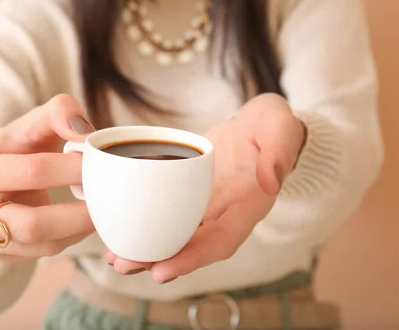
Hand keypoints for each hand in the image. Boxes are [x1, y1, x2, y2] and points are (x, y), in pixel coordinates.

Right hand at [0, 94, 95, 265]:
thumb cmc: (15, 150)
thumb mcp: (29, 125)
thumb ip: (59, 113)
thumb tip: (86, 135)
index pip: (31, 172)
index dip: (71, 169)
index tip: (99, 164)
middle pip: (32, 223)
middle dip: (78, 213)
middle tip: (108, 198)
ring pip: (41, 245)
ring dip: (79, 230)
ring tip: (102, 211)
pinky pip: (43, 255)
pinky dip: (71, 239)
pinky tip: (84, 222)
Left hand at [107, 93, 305, 281]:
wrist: (261, 125)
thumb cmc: (274, 126)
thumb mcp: (281, 128)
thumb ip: (279, 151)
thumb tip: (271, 181)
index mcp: (249, 206)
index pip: (222, 240)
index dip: (194, 258)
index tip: (162, 272)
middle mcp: (227, 213)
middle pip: (192, 246)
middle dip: (158, 259)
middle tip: (123, 265)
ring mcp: (209, 206)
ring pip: (177, 234)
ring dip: (147, 249)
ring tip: (116, 257)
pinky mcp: (192, 194)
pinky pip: (170, 213)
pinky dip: (147, 223)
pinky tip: (122, 227)